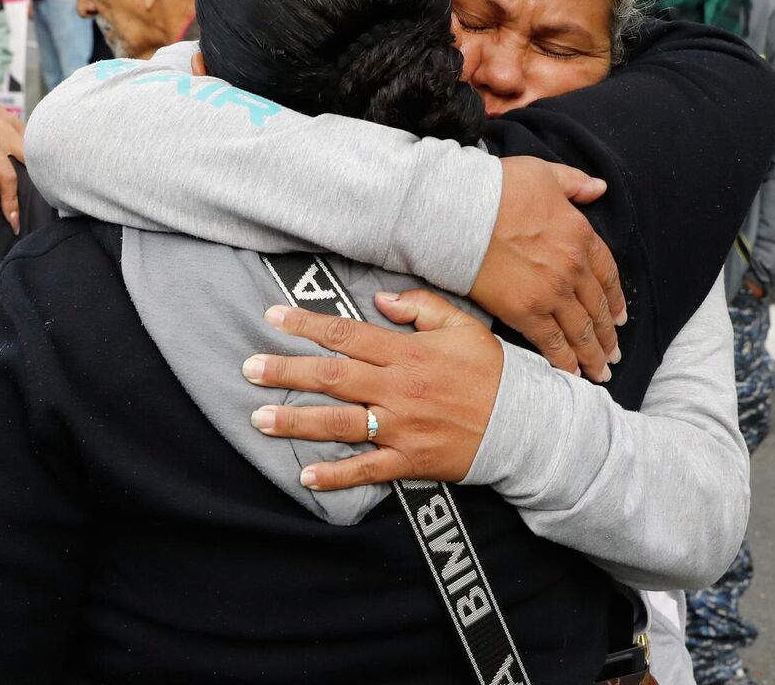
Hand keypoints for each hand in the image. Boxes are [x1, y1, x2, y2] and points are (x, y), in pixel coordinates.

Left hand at [243, 291, 502, 488]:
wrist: (526, 423)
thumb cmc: (491, 371)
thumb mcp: (462, 326)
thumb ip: (420, 307)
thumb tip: (379, 298)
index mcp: (407, 353)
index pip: (346, 335)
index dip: (306, 325)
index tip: (271, 317)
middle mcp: (398, 389)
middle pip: (332, 378)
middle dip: (286, 372)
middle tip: (248, 369)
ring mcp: (402, 427)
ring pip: (341, 423)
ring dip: (297, 422)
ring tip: (260, 419)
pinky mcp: (410, 460)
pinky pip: (368, 469)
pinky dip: (336, 474)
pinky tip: (306, 476)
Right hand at [467, 156, 622, 382]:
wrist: (461, 211)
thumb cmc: (498, 188)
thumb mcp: (545, 173)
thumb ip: (575, 183)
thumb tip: (599, 187)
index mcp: (581, 236)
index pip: (608, 275)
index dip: (615, 300)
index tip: (619, 318)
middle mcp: (573, 269)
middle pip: (597, 309)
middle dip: (607, 336)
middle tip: (613, 355)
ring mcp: (550, 293)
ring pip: (580, 331)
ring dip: (592, 354)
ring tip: (599, 371)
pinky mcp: (524, 311)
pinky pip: (551, 342)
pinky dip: (564, 360)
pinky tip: (571, 373)